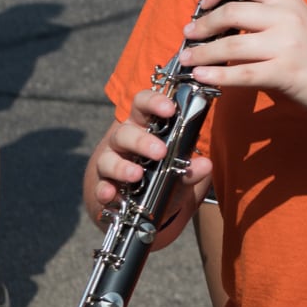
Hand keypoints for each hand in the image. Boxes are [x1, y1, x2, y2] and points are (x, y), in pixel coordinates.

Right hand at [90, 89, 211, 214]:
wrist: (142, 204)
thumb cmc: (162, 175)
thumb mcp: (181, 173)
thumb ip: (192, 169)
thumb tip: (206, 165)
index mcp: (144, 126)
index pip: (143, 104)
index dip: (154, 102)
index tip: (170, 109)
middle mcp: (124, 141)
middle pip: (125, 132)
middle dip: (142, 141)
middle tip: (161, 152)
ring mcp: (110, 162)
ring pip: (108, 158)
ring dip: (122, 167)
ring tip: (137, 175)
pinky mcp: (103, 185)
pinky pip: (100, 186)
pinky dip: (104, 191)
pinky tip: (111, 195)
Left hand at [179, 0, 306, 118]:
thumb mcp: (302, 22)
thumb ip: (271, 17)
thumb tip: (230, 22)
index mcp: (289, 0)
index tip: (204, 2)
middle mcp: (286, 17)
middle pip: (231, 11)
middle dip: (202, 24)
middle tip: (189, 34)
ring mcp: (286, 45)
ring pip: (230, 43)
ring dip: (202, 52)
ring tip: (188, 59)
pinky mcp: (284, 73)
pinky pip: (241, 73)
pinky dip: (217, 75)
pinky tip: (202, 77)